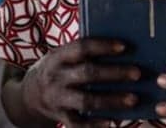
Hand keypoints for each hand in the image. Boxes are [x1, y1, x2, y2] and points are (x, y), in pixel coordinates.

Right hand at [20, 38, 141, 126]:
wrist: (27, 96)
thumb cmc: (57, 69)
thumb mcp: (61, 56)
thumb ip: (83, 52)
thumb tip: (121, 48)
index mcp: (57, 57)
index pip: (81, 48)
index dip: (102, 46)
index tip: (124, 47)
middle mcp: (56, 77)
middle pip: (87, 74)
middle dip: (114, 73)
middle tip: (137, 73)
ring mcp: (58, 99)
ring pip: (86, 101)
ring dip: (111, 100)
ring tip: (133, 99)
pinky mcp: (60, 117)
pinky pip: (78, 124)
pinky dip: (96, 125)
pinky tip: (113, 122)